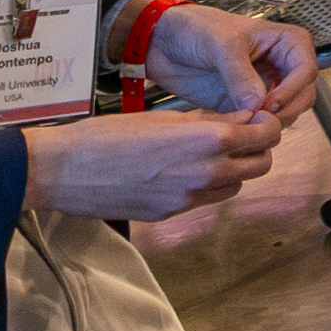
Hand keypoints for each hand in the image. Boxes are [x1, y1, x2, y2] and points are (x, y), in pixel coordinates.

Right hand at [23, 106, 281, 221]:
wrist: (62, 170)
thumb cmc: (103, 136)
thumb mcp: (162, 116)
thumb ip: (208, 120)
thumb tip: (241, 117)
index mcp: (206, 141)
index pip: (266, 136)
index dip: (268, 125)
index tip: (260, 119)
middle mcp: (205, 173)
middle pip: (261, 165)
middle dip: (258, 149)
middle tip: (244, 135)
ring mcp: (189, 198)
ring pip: (236, 185)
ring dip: (235, 169)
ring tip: (212, 153)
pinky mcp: (171, 213)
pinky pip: (206, 200)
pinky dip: (208, 185)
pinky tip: (185, 170)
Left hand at [136, 3, 317, 125]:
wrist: (162, 41)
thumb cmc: (195, 28)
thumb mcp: (222, 45)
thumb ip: (241, 75)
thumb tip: (258, 103)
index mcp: (286, 43)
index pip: (306, 71)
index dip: (292, 89)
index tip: (269, 102)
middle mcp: (280, 66)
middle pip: (302, 95)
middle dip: (285, 109)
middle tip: (259, 117)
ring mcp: (264, 86)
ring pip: (286, 112)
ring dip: (270, 121)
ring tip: (246, 120)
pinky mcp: (245, 103)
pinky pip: (260, 121)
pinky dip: (252, 126)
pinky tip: (236, 124)